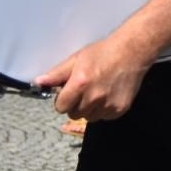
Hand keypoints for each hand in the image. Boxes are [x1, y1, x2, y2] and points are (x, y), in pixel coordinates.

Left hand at [37, 33, 155, 122]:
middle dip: (76, 105)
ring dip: (90, 109)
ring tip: (98, 92)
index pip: (61, 107)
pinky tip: (108, 95)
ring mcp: (108, 105)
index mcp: (80, 84)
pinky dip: (104, 109)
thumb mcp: (76, 59)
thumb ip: (57, 74)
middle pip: (74, 114)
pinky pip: (105, 117)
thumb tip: (39, 82)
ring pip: (90, 117)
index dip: (63, 100)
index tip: (69, 93)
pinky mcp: (120, 109)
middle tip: (84, 91)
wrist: (131, 53)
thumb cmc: (102, 53)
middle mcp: (94, 98)